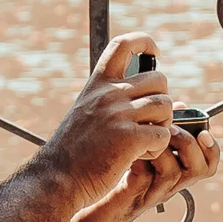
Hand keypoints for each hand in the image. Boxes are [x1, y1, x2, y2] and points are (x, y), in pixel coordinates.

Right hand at [41, 31, 176, 209]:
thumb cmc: (74, 152)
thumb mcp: (85, 112)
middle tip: (151, 121)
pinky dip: (158, 147)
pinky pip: (163, 135)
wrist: (56, 179)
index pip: (123, 44)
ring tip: (146, 140)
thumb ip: (110, 99)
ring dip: (164, 125)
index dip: (145, 42)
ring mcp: (118, 115)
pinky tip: (140, 156)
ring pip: (166, 106)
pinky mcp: (128, 139)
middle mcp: (108, 94)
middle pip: (159, 80)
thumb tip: (150, 94)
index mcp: (97, 84)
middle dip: (162, 101)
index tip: (156, 53)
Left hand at [66, 111, 220, 221]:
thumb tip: (177, 101)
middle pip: (202, 168)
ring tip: (153, 133)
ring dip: (168, 148)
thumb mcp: (137, 139)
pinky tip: (133, 143)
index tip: (204, 130)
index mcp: (175, 167)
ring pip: (178, 173)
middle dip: (192, 144)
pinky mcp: (135, 192)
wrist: (84, 193)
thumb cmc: (109, 163)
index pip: (207, 161)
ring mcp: (153, 189)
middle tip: (173, 127)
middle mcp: (169, 181)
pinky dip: (146, 156)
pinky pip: (150, 176)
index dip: (212, 147)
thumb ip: (157, 125)